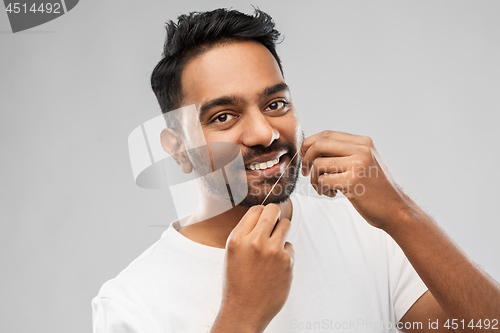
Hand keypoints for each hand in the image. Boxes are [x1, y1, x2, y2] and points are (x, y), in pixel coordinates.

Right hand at [212, 204, 293, 332]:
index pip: (256, 209)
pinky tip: (275, 267)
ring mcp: (272, 251)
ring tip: (274, 246)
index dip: (262, 212)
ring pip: (286, 224)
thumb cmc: (237, 281)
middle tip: (274, 223)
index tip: (264, 218)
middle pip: (273, 210)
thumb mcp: (233, 253)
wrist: (244, 310)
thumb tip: (263, 215)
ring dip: (282, 231)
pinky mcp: (287, 262)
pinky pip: (290, 246)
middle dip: (275, 214)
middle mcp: (255, 241)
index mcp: (237, 238)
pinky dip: (285, 254)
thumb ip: (246, 234)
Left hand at [300, 130, 411, 229]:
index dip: (309, 144)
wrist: (394, 209)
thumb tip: (310, 147)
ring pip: (318, 164)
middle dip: (306, 159)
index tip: (305, 157)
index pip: (326, 134)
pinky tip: (332, 194)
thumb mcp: (363, 162)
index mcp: (363, 142)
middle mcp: (362, 149)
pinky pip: (322, 180)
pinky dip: (321, 188)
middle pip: (319, 145)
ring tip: (324, 188)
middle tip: (306, 173)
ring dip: (314, 179)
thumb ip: (343, 152)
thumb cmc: (374, 189)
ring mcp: (358, 164)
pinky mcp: (353, 181)